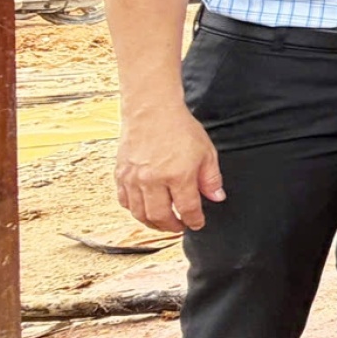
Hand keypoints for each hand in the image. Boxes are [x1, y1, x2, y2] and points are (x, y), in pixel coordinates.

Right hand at [115, 102, 223, 232]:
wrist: (151, 110)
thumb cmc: (180, 129)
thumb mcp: (206, 152)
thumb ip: (211, 178)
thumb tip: (217, 198)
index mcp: (178, 175)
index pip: (187, 209)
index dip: (194, 221)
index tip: (197, 224)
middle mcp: (153, 180)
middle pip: (161, 217)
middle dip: (173, 226)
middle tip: (180, 227)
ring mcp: (133, 179)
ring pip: (140, 214)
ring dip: (153, 223)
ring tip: (163, 222)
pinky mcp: (120, 174)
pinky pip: (125, 202)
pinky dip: (135, 210)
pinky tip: (144, 209)